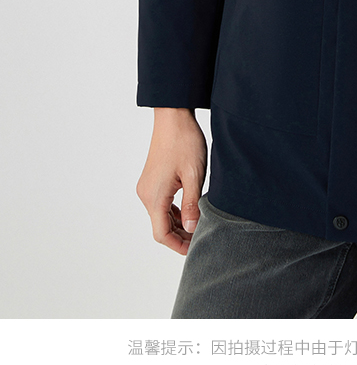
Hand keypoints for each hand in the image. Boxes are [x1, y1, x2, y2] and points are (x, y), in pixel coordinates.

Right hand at [136, 108, 207, 255]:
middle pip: (160, 227)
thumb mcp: (194, 174)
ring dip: (177, 224)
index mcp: (154, 196)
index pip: (161, 234)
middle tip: (201, 239)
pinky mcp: (151, 180)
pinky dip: (174, 212)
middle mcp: (146, 194)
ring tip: (198, 226)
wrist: (173, 115)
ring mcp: (147, 187)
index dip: (178, 246)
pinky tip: (189, 210)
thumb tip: (192, 229)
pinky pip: (161, 204)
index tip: (195, 249)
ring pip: (160, 216)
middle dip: (180, 236)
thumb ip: (192, 204)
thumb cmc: (184, 141)